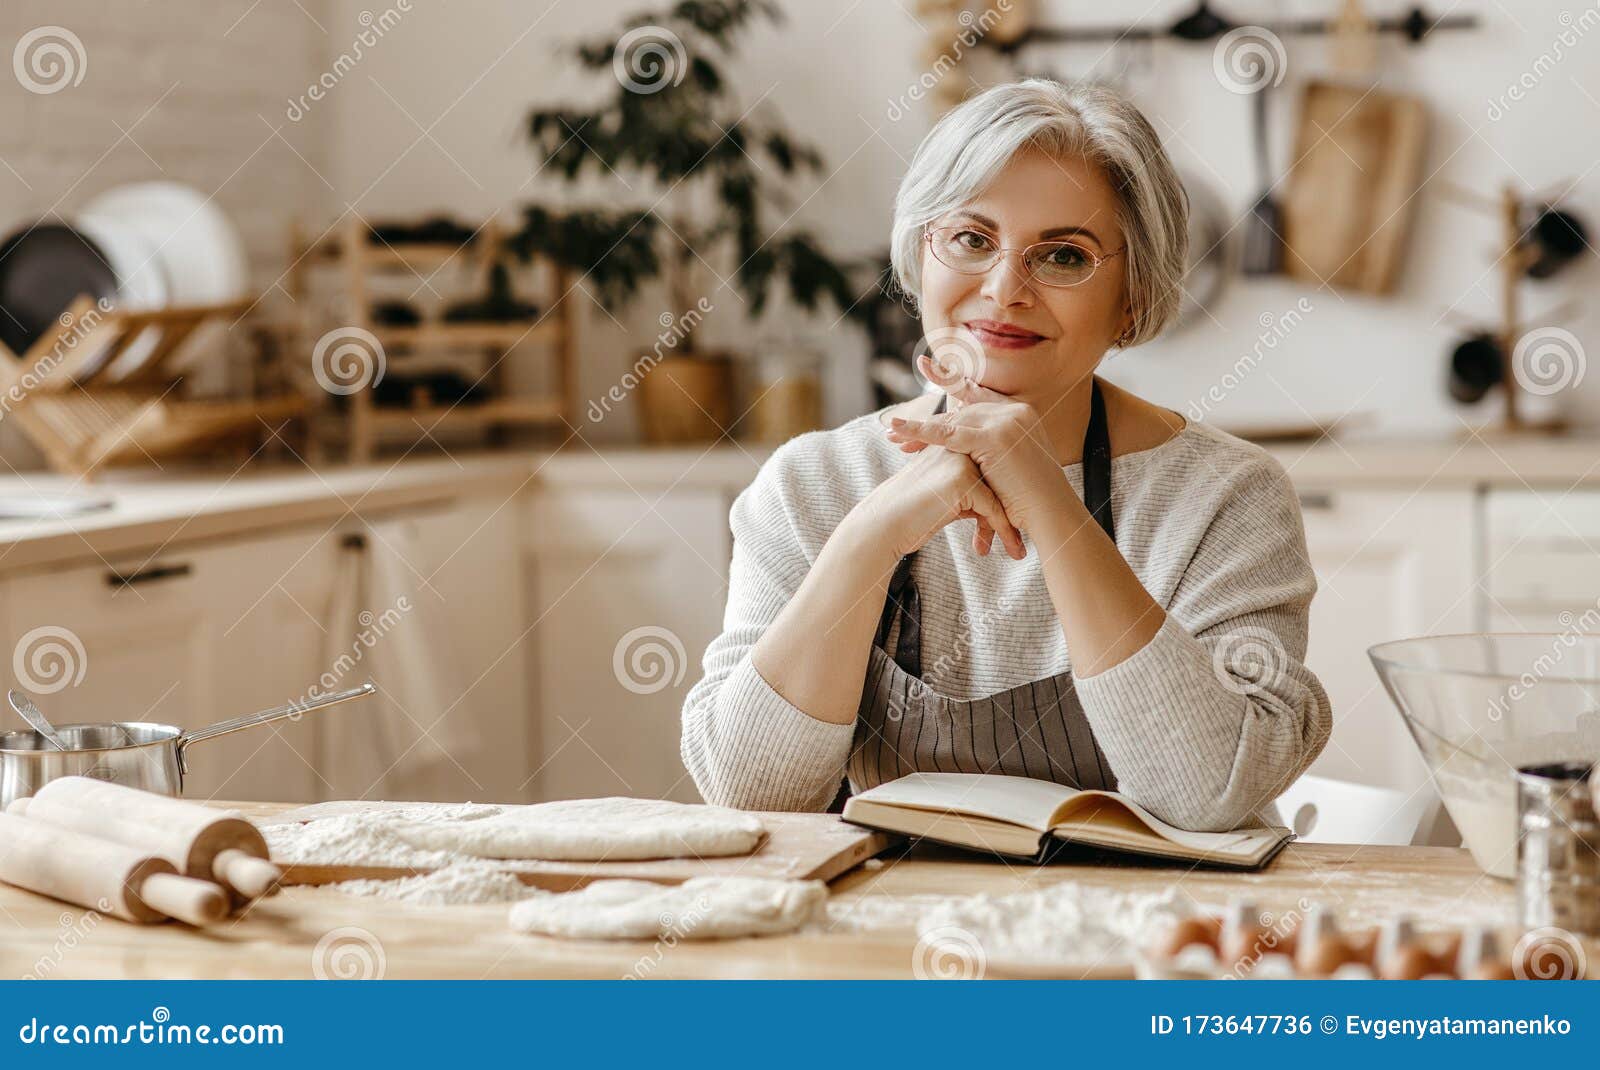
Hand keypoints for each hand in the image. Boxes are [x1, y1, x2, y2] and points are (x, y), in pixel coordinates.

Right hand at [852, 441, 1024, 560]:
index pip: (989, 468)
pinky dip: (1004, 532)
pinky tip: (1013, 551)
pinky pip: (993, 509)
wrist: (882, 527)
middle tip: (1026, 536)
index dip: (1006, 494)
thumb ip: (967, 495)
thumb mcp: (943, 500)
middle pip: (998, 479)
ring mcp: (960, 461)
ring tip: (1020, 549)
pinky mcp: (962, 480)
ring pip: (999, 494)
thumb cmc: (908, 518)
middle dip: (1013, 509)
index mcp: (949, 446)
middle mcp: (956, 447)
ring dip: (1012, 525)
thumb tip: (994, 508)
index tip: (1020, 519)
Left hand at [884, 358, 1073, 532]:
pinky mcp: (994, 438)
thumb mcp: (1011, 464)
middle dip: (927, 423)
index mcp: (1021, 412)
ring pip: (952, 422)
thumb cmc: (1031, 497)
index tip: (927, 367)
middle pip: (960, 412)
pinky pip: (948, 435)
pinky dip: (920, 433)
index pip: (977, 394)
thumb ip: (992, 448)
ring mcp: (1006, 421)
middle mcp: (1014, 410)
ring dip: (919, 431)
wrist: (1051, 512)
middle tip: (895, 431)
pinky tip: (899, 432)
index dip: (950, 381)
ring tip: (893, 437)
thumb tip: (967, 449)